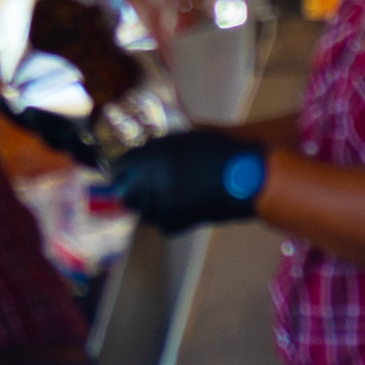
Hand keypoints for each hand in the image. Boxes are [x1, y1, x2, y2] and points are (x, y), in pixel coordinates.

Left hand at [108, 129, 268, 232]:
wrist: (243, 176)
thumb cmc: (217, 151)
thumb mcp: (184, 140)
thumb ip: (160, 150)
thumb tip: (144, 159)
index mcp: (148, 156)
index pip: (120, 167)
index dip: (125, 171)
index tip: (130, 173)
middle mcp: (147, 182)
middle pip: (124, 193)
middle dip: (132, 192)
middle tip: (146, 189)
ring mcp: (159, 205)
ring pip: (143, 212)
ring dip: (151, 207)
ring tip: (169, 199)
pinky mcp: (175, 223)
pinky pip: (163, 225)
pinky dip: (171, 220)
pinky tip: (184, 209)